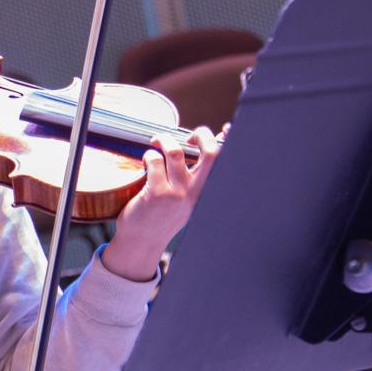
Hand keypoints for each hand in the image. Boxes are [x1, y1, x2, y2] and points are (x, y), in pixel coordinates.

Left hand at [102, 124, 224, 280]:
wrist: (142, 241)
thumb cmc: (161, 216)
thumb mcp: (185, 199)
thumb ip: (192, 178)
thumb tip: (194, 147)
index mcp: (206, 191)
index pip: (225, 162)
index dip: (228, 141)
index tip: (225, 129)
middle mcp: (197, 192)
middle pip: (211, 153)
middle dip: (201, 134)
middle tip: (188, 136)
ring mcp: (178, 193)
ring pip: (176, 151)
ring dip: (165, 140)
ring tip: (157, 142)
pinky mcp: (158, 193)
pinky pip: (155, 161)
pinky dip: (149, 155)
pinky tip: (146, 160)